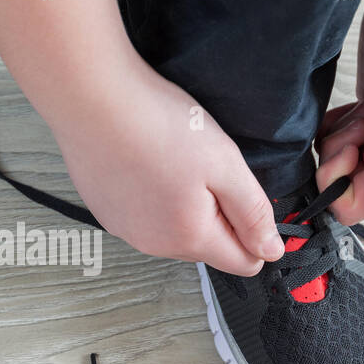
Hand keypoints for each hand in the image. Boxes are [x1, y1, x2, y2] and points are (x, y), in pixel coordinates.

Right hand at [53, 64, 285, 274]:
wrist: (91, 100)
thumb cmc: (157, 125)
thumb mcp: (225, 164)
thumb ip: (252, 213)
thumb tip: (272, 250)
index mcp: (190, 237)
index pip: (244, 262)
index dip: (256, 231)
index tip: (245, 194)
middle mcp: (155, 245)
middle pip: (208, 245)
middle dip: (218, 214)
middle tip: (206, 167)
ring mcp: (126, 230)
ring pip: (175, 230)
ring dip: (184, 204)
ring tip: (172, 159)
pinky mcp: (106, 212)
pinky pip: (144, 215)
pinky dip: (152, 195)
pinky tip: (145, 161)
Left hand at [316, 0, 363, 225]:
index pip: (362, 205)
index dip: (343, 182)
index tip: (351, 147)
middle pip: (345, 184)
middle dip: (339, 156)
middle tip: (358, 122)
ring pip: (338, 161)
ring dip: (338, 136)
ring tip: (361, 107)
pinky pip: (336, 137)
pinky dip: (335, 124)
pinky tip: (348, 106)